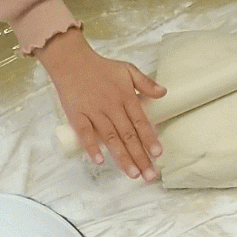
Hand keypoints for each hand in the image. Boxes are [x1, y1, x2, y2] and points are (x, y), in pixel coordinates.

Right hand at [38, 28, 165, 180]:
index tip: (158, 155)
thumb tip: (164, 93)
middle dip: (140, 157)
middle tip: (150, 176)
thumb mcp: (127, 69)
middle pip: (128, 135)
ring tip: (133, 174)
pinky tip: (100, 161)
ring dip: (122, 157)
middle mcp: (112, 107)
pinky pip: (85, 133)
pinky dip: (92, 147)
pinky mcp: (77, 115)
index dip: (149, 139)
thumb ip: (146, 83)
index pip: (141, 122)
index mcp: (125, 97)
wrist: (72, 60)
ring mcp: (94, 112)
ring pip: (111, 138)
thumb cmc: (101, 67)